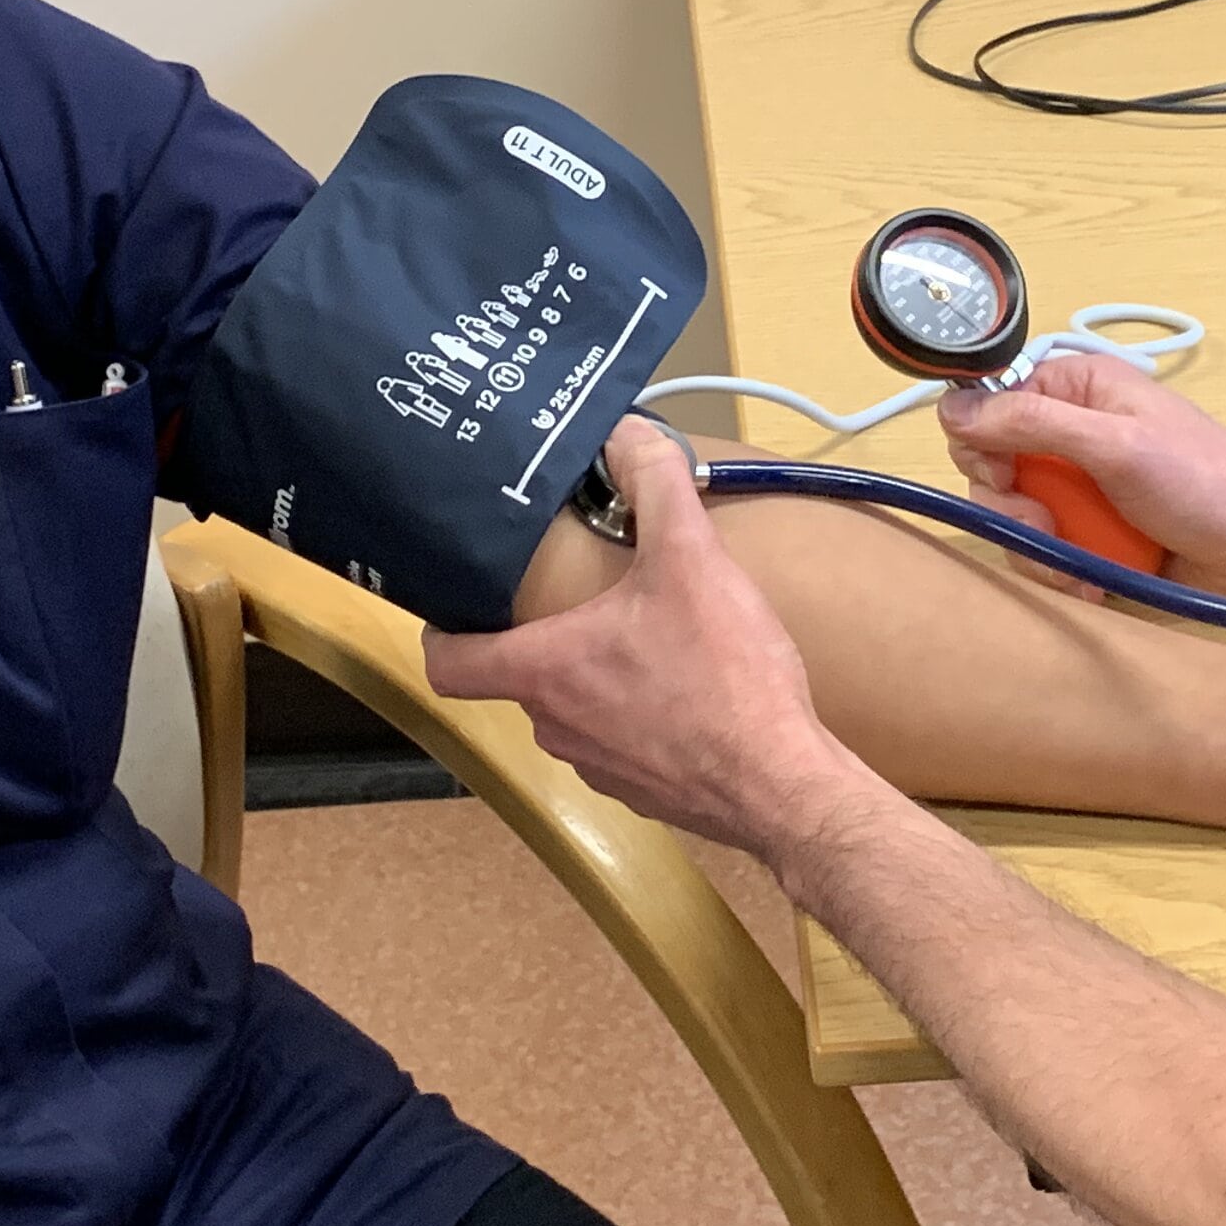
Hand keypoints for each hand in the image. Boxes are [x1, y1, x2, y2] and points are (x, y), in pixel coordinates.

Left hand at [426, 420, 879, 863]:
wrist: (781, 784)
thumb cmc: (723, 676)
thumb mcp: (692, 560)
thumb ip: (657, 487)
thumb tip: (630, 433)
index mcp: (545, 670)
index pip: (448, 664)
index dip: (444, 630)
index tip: (458, 602)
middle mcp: (556, 725)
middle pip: (522, 676)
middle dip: (550, 637)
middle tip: (585, 595)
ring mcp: (598, 767)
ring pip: (577, 710)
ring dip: (600, 677)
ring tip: (649, 638)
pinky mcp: (645, 792)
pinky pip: (625, 745)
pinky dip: (645, 716)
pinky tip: (692, 690)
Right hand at [940, 353, 1225, 602]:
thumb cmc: (1207, 483)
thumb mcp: (1115, 445)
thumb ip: (1031, 423)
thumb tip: (950, 407)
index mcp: (1073, 388)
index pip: (985, 407)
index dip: (983, 448)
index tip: (1009, 479)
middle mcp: (1070, 433)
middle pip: (991, 472)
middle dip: (1015, 512)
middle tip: (1054, 530)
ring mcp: (1081, 488)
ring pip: (1014, 522)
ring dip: (1041, 553)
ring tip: (1086, 569)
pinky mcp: (1092, 535)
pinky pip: (1045, 555)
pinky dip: (1062, 573)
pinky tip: (1095, 583)